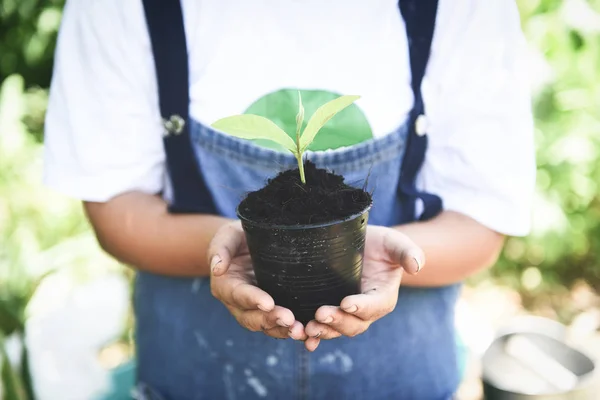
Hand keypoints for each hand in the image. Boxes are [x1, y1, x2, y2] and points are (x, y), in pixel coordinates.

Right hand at [208, 221, 307, 339]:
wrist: (249, 243)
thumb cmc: (237, 236)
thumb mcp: (227, 236)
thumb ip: (220, 249)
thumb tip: (217, 268)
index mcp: (225, 285)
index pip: (238, 295)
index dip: (252, 300)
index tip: (268, 303)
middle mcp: (238, 303)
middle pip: (251, 318)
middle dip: (270, 320)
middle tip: (289, 320)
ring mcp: (255, 310)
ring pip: (266, 326)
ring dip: (282, 330)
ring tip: (300, 331)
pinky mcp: (271, 310)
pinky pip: (279, 325)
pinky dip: (291, 331)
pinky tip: (307, 333)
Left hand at [303, 225, 423, 350]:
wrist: (363, 246)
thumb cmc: (382, 244)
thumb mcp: (395, 243)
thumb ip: (407, 252)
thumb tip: (416, 266)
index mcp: (383, 297)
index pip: (375, 306)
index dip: (361, 307)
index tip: (346, 302)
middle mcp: (366, 311)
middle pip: (354, 324)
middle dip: (338, 321)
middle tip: (320, 314)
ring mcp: (348, 314)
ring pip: (337, 330)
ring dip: (323, 331)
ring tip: (308, 328)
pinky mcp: (332, 312)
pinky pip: (324, 329)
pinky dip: (314, 336)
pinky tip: (302, 337)